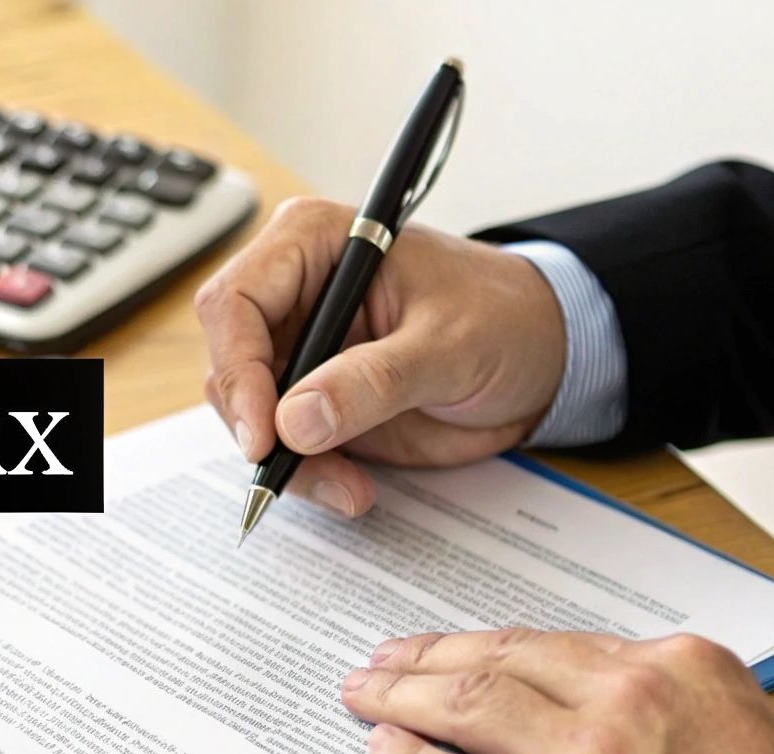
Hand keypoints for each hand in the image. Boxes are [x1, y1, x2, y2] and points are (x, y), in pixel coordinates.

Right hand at [196, 197, 567, 516]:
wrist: (543, 357)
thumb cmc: (504, 317)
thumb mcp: (450, 345)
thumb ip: (374, 380)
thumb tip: (295, 420)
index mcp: (314, 245)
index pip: (236, 303)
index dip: (238, 369)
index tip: (264, 433)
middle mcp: (293, 295)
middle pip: (230, 365)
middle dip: (259, 427)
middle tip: (302, 469)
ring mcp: (301, 350)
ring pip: (250, 415)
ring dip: (289, 463)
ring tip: (349, 487)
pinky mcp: (314, 400)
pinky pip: (283, 446)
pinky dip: (309, 475)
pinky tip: (353, 488)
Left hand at [340, 629, 773, 753]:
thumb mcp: (742, 722)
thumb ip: (668, 700)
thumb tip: (601, 700)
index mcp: (675, 662)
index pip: (552, 645)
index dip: (487, 646)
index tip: (451, 648)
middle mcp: (623, 695)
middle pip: (499, 662)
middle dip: (428, 658)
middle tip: (383, 659)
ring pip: (469, 706)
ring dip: (403, 696)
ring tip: (364, 693)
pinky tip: (387, 751)